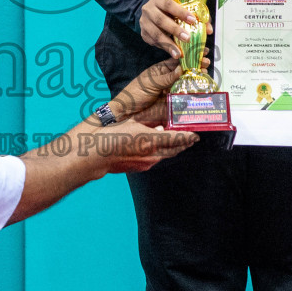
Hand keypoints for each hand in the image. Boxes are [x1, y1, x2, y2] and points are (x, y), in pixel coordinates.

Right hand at [79, 120, 197, 174]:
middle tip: (191, 138)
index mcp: (151, 140)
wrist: (95, 155)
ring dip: (173, 148)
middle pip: (175, 149)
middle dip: (184, 144)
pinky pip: (156, 160)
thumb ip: (149, 124)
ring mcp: (147, 163)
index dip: (188, 137)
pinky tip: (157, 147)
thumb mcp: (131, 123)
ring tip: (178, 142)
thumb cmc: (110, 135)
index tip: (196, 135)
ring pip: (166, 155)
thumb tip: (160, 127)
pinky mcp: (141, 168)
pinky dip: (161, 153)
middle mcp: (152, 154)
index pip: (177, 138)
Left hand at [111, 56, 209, 124]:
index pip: (178, 60)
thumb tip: (182, 68)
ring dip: (197, 78)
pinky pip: (184, 96)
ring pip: (187, 82)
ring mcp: (171, 90)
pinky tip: (201, 89)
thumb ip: (167, 77)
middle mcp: (168, 79)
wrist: (127, 112)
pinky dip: (193, 93)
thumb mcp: (151, 83)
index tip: (201, 52)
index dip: (190, 56)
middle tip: (207, 63)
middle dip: (197, 66)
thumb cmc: (135, 93)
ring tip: (206, 74)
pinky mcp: (172, 102)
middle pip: (185, 71)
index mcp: (162, 70)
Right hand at [140, 0, 207, 58]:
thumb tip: (209, 30)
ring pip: (155, 34)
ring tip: (179, 53)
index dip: (181, 12)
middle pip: (161, 20)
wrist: (149, 11)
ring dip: (168, 44)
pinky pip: (153, 42)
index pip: (169, 4)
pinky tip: (173, 53)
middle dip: (175, 30)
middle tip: (188, 38)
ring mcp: (144, 22)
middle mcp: (148, 10)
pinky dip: (164, 48)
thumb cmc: (169, 9)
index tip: (193, 20)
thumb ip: (195, 15)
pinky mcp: (144, 34)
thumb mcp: (179, 6)